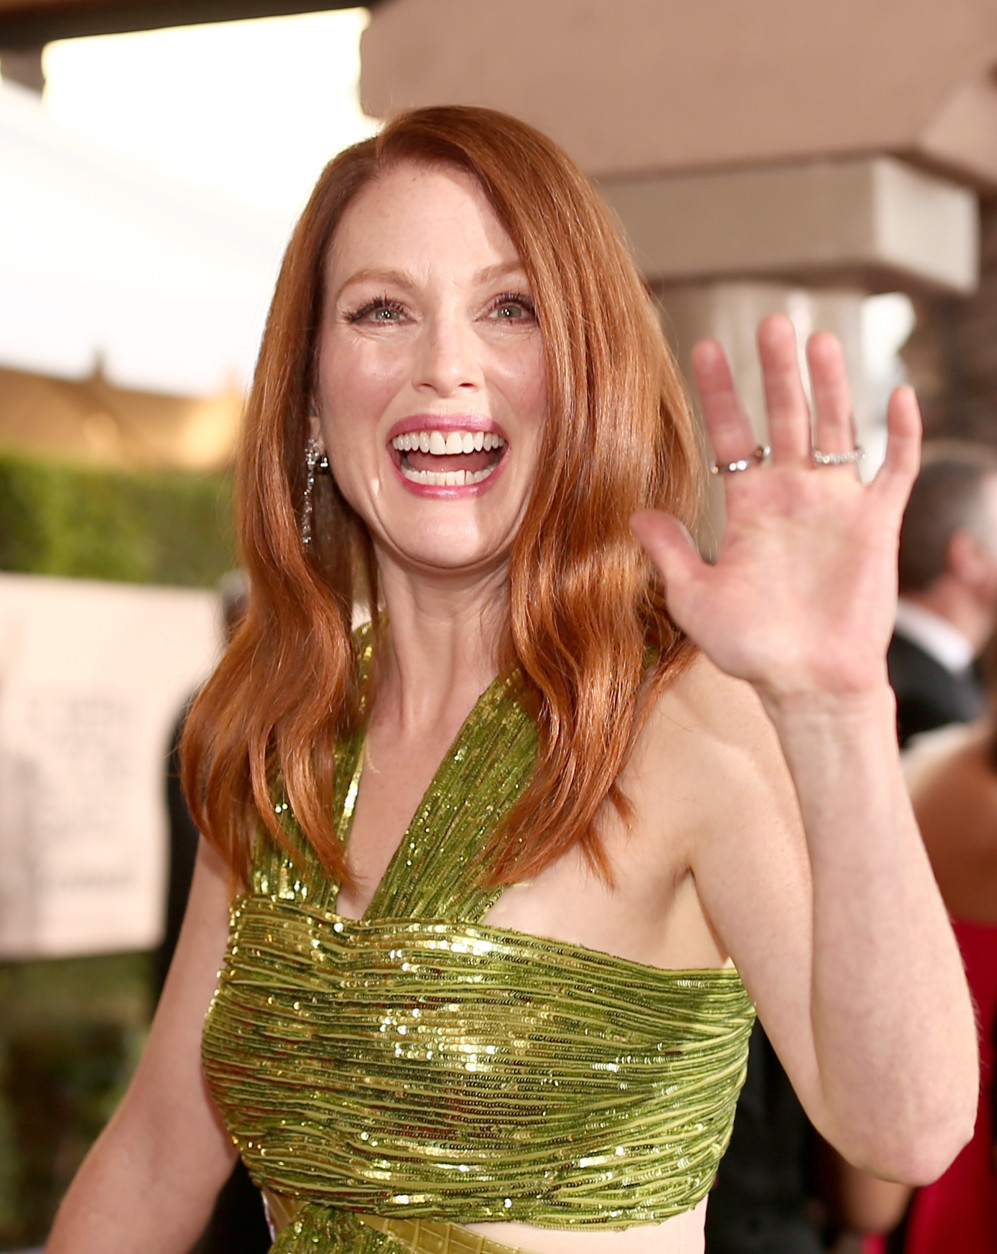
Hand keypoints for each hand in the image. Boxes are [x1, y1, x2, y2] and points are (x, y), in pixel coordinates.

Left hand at [631, 314, 920, 699]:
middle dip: (777, 372)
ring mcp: (836, 505)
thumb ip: (671, 551)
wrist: (808, 684)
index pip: (731, 434)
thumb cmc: (752, 647)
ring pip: (836, 430)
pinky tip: (901, 396)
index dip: (720, 393)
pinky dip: (902, 435)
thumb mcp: (694, 598)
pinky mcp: (876, 525)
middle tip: (773, 322)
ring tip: (821, 340)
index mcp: (749, 506)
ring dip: (831, 387)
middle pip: (785, 417)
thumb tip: (635, 512)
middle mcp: (792, 495)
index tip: (704, 346)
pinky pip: (895, 471)